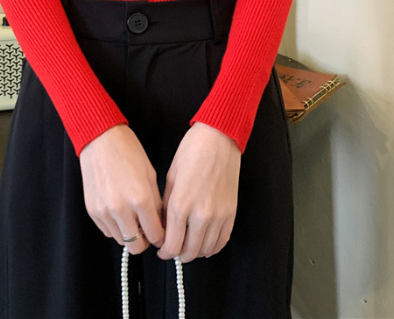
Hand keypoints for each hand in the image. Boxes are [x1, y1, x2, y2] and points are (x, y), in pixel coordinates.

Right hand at [79, 124, 164, 255]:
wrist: (100, 139)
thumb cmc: (127, 150)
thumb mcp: (150, 173)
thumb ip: (156, 202)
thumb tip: (159, 222)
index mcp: (140, 199)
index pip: (155, 235)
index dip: (161, 237)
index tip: (161, 233)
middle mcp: (121, 209)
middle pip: (136, 246)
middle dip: (145, 241)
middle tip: (147, 230)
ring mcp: (104, 211)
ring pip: (121, 240)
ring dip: (129, 234)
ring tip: (132, 218)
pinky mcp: (92, 210)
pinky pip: (107, 230)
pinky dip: (115, 227)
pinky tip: (119, 212)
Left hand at [157, 122, 241, 262]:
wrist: (218, 139)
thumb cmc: (192, 152)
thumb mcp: (170, 177)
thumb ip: (167, 206)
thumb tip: (165, 227)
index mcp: (181, 205)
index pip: (172, 245)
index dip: (165, 252)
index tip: (162, 250)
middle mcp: (200, 215)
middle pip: (189, 252)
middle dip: (179, 254)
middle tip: (173, 250)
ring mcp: (218, 215)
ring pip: (206, 250)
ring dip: (195, 252)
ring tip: (188, 246)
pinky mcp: (231, 213)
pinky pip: (222, 241)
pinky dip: (212, 247)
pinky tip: (205, 244)